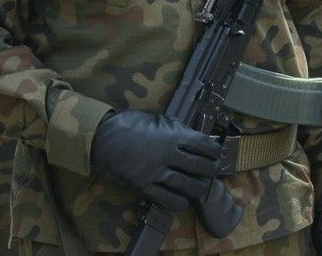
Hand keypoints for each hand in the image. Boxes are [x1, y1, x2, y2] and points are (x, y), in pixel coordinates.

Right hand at [90, 110, 229, 215]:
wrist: (103, 138)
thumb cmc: (131, 124)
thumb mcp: (159, 119)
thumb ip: (177, 129)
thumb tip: (195, 136)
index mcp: (174, 136)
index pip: (203, 144)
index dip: (214, 150)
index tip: (217, 154)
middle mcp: (168, 154)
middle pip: (198, 165)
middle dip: (210, 170)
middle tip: (214, 171)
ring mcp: (155, 172)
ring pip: (184, 184)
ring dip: (197, 187)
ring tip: (202, 188)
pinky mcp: (143, 186)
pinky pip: (164, 198)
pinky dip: (176, 202)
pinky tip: (182, 202)